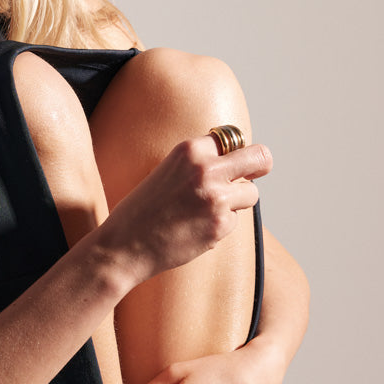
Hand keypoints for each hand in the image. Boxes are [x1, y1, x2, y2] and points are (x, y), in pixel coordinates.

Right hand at [100, 136, 271, 291]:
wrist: (123, 245)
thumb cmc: (143, 210)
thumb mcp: (168, 172)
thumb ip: (199, 164)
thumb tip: (238, 163)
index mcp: (190, 150)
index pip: (233, 138)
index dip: (235, 153)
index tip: (235, 163)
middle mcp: (206, 169)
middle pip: (260, 157)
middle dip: (261, 166)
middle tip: (256, 174)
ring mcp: (216, 197)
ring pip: (251, 193)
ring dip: (236, 203)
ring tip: (205, 212)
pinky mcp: (220, 225)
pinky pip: (235, 221)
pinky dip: (220, 227)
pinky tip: (194, 230)